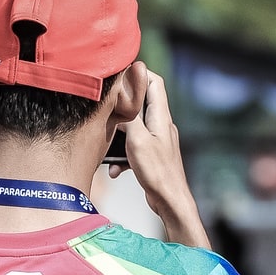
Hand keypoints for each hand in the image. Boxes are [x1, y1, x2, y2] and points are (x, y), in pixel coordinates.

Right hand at [107, 67, 210, 249]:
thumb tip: (122, 93)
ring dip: (119, 132)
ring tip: (106, 138)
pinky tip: (114, 169)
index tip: (119, 73)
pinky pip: (134, 147)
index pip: (154, 82)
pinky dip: (122, 154)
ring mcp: (157, 141)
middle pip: (143, 102)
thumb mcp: (137, 140)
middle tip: (105, 103)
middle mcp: (161, 126)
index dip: (138, 73)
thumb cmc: (157, 172)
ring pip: (135, 126)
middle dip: (123, 102)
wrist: (170, 201)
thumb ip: (130, 115)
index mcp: (161, 117)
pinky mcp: (152, 156)